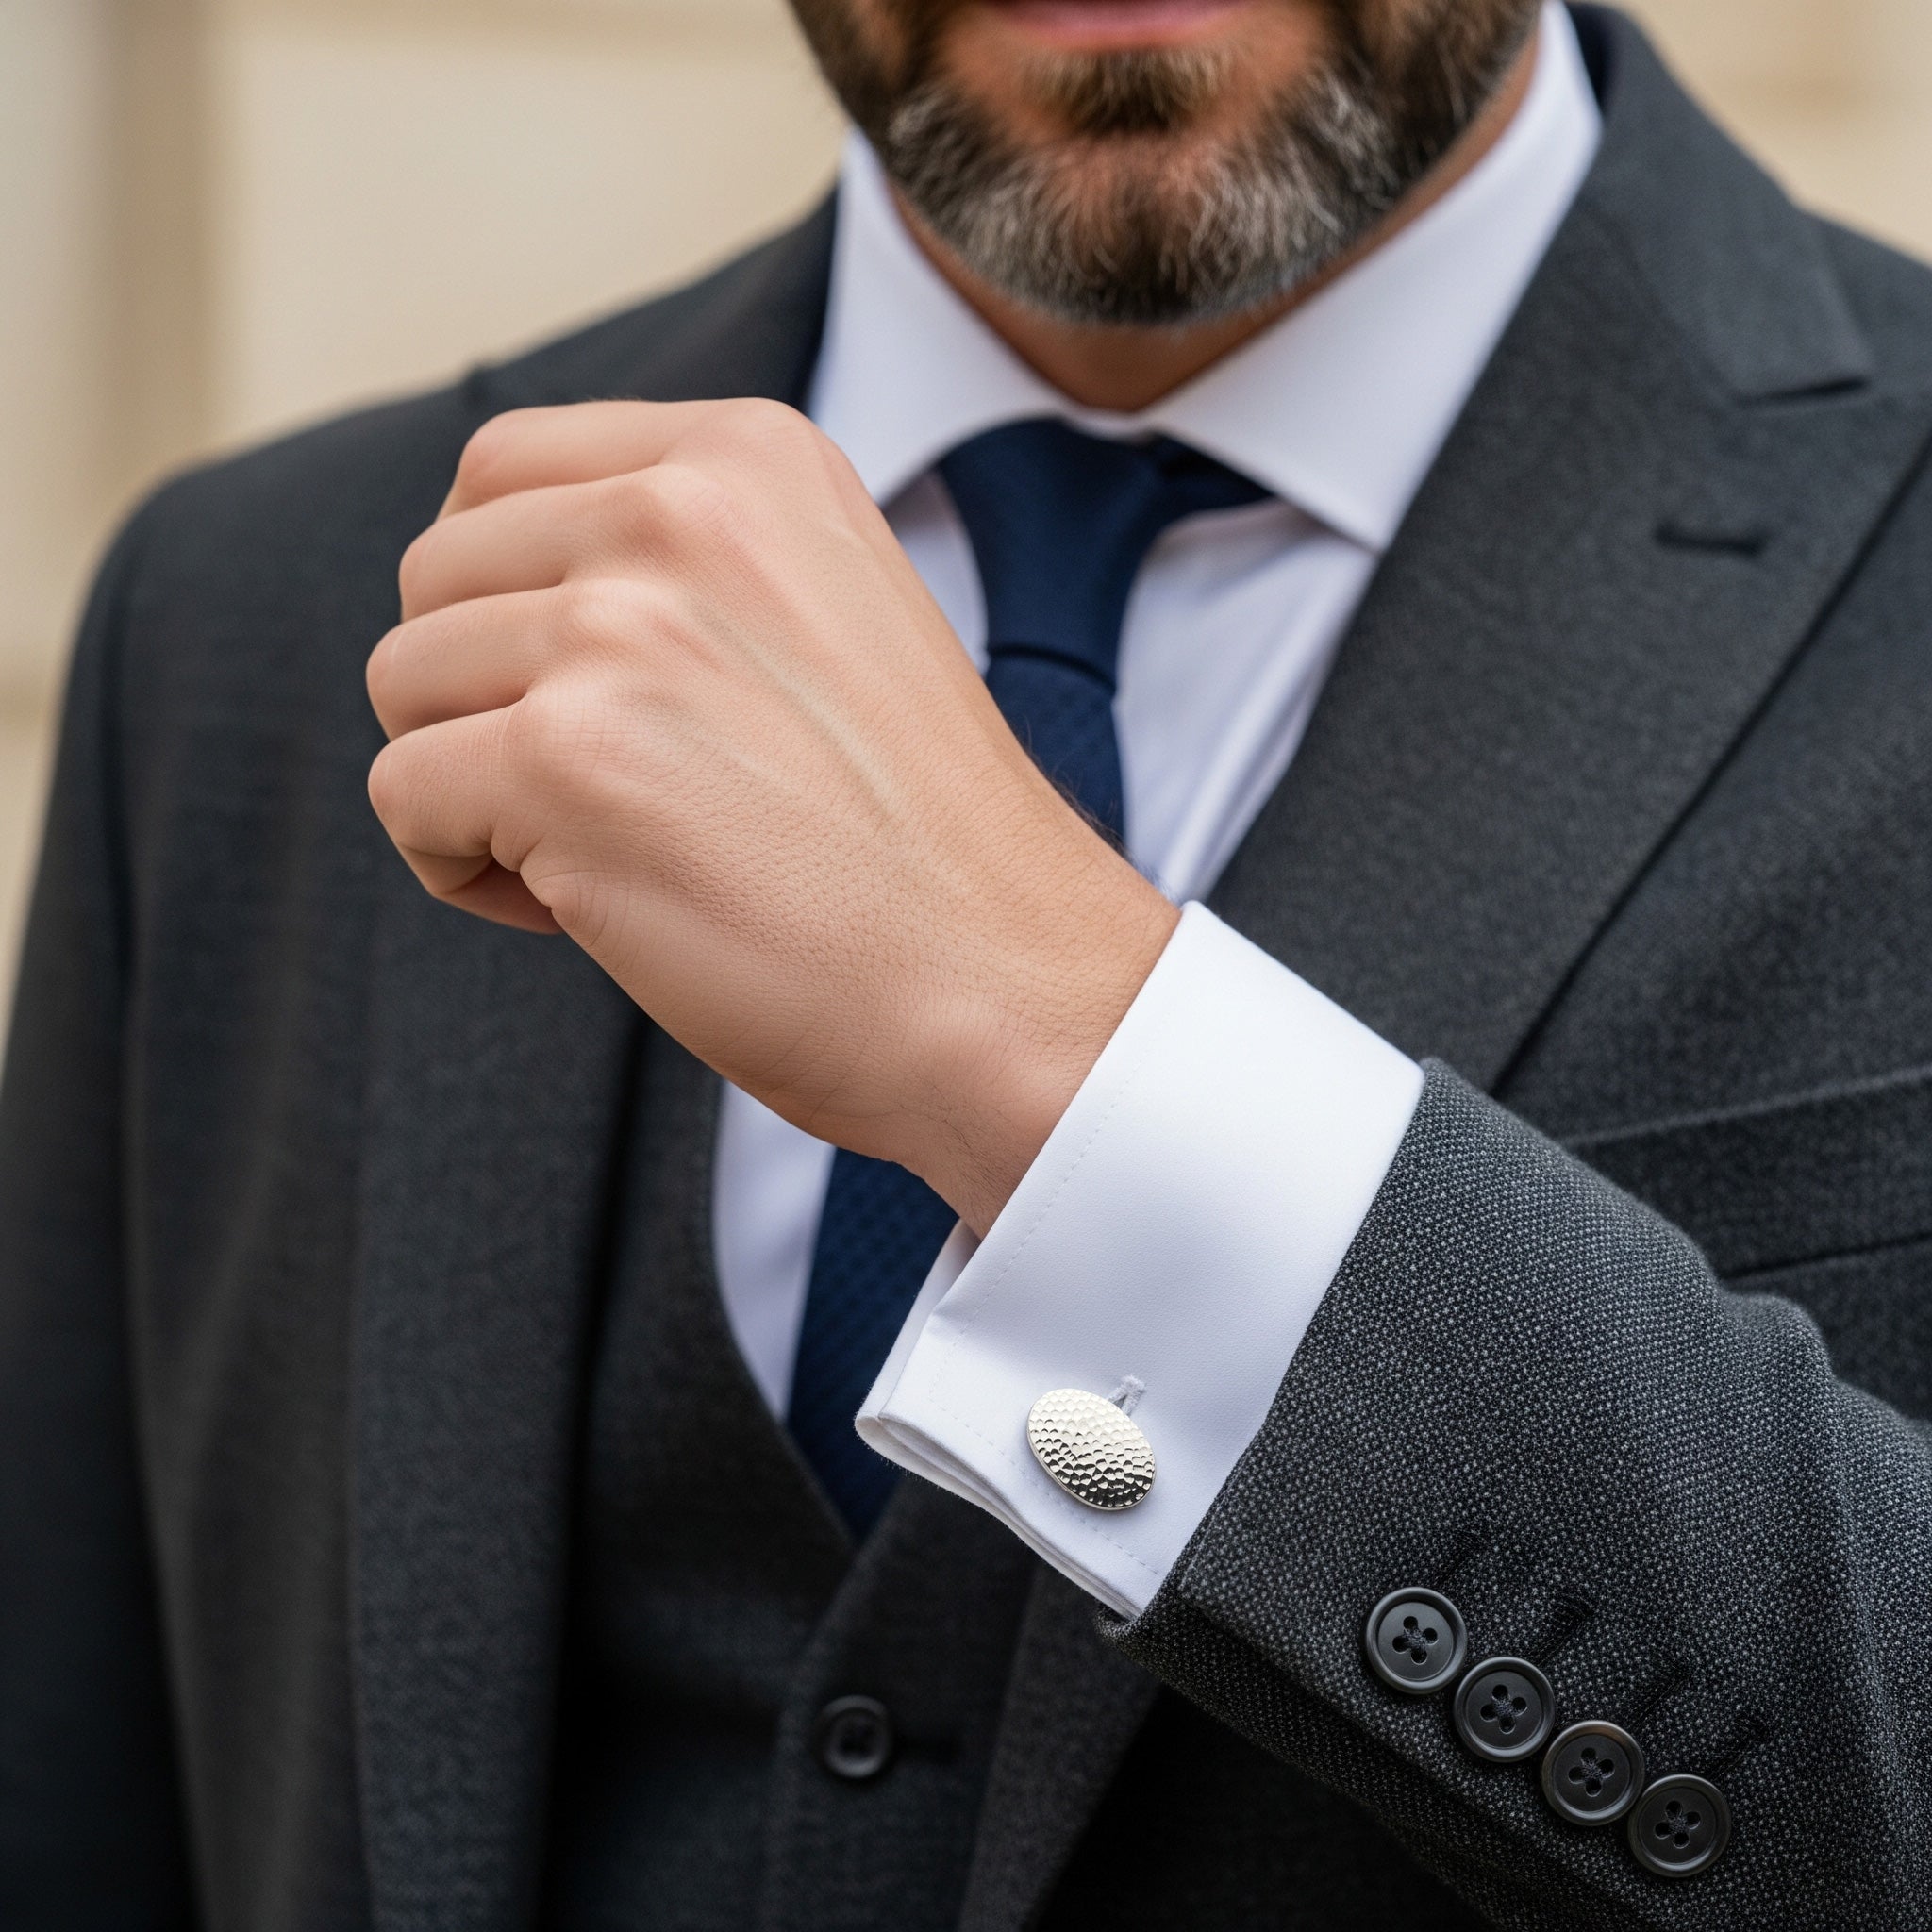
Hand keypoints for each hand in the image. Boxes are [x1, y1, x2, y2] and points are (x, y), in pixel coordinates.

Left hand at [366, 400, 1176, 1230]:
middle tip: (606, 793)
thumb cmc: (918, 844)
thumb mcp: (830, 616)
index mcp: (751, 458)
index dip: (510, 599)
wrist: (1008, 989)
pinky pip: (404, 795)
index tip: (600, 698)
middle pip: (436, 576)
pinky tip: (583, 911)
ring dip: (472, 784)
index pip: (503, 469)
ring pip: (404, 684)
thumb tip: (499, 595)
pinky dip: (463, 870)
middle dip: (483, 696)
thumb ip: (683, 567)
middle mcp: (682, 511)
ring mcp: (622, 629)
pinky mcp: (567, 759)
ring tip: (603, 850)